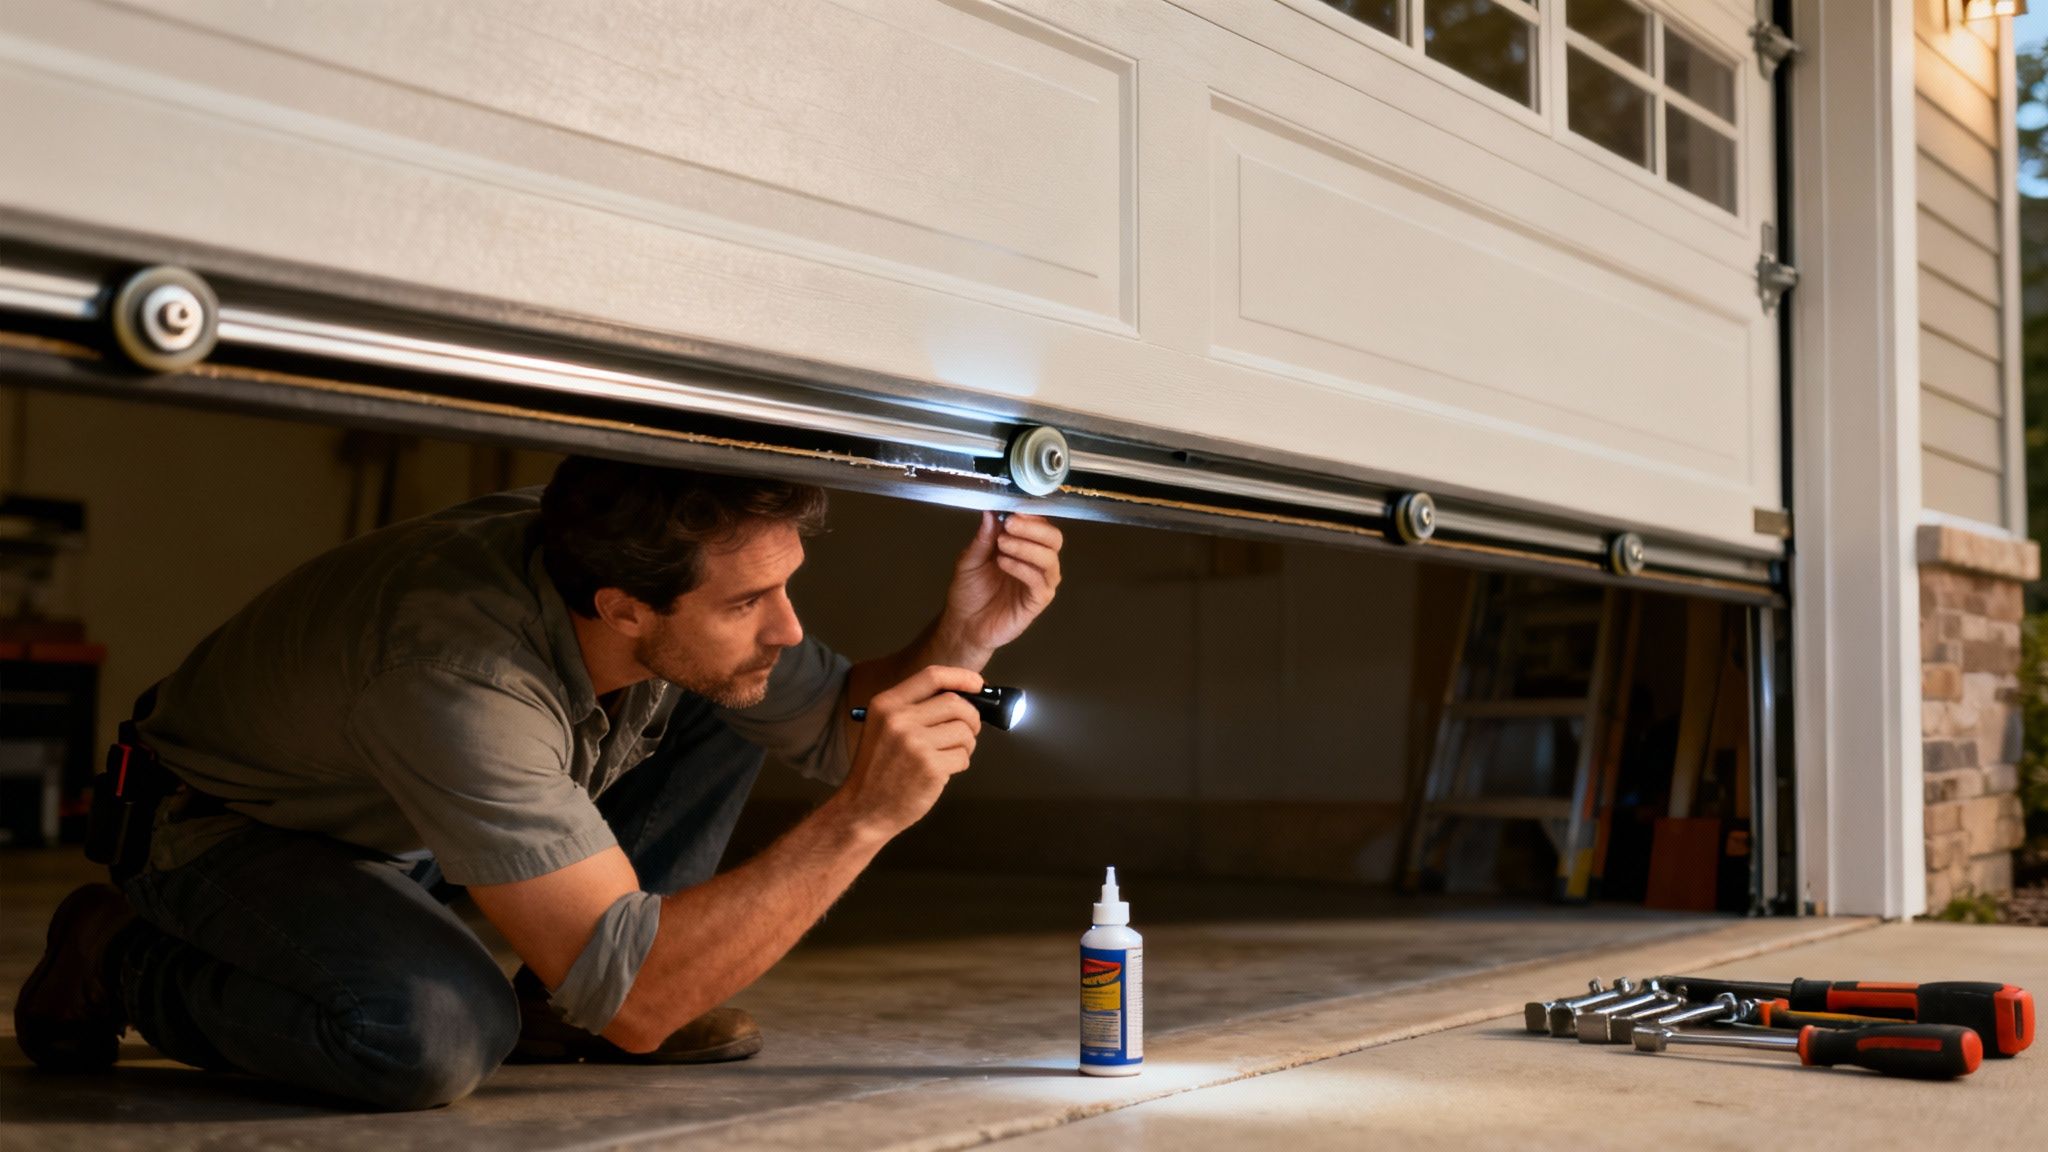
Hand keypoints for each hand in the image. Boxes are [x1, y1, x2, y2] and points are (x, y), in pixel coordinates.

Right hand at [839, 666, 983, 835]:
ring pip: (964, 731)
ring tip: (948, 754)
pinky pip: (963, 757)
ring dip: (966, 744)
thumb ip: (915, 708)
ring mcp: (916, 744)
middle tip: (969, 729)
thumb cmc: (878, 769)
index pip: (933, 676)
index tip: (978, 684)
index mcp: (887, 704)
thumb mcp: (882, 726)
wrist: (862, 809)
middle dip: (972, 716)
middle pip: (956, 703)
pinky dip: (960, 763)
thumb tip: (962, 695)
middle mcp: (900, 720)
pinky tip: (942, 770)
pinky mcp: (931, 768)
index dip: (962, 677)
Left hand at [938, 513, 1063, 662]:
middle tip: (1010, 524)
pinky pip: (1040, 583)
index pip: (1040, 525)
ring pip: (1050, 559)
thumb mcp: (970, 559)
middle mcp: (1037, 562)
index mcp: (1025, 547)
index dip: (1030, 515)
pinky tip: (1003, 563)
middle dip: (1033, 528)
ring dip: (1026, 547)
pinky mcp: (1037, 602)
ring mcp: (1039, 582)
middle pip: (1054, 539)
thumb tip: (991, 511)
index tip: (1011, 510)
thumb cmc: (969, 591)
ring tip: (1002, 544)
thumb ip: (983, 537)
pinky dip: (1023, 568)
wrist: (963, 624)